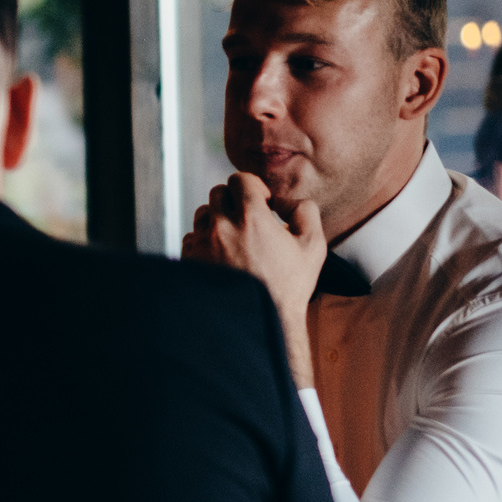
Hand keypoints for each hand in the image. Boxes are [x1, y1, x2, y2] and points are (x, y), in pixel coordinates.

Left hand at [184, 174, 324, 385]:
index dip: (252, 187)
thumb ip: (304, 211)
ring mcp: (201, 244)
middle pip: (218, 193)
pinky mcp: (189, 260)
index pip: (239, 179)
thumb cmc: (288, 287)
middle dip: (234, 201)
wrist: (261, 322)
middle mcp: (221, 227)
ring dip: (217, 219)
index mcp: (251, 218)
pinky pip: (191, 238)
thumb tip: (285, 201)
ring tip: (235, 239)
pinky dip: (204, 241)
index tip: (261, 204)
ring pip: (202, 214)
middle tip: (249, 221)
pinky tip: (222, 256)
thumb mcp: (312, 246)